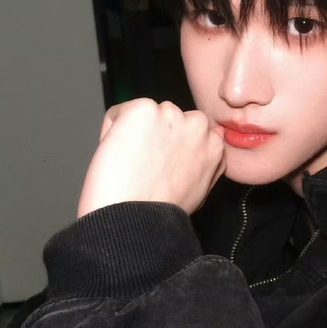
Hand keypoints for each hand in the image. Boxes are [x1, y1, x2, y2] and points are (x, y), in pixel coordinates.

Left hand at [77, 99, 224, 217]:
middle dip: (159, 132)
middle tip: (145, 162)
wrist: (133, 218)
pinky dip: (111, 130)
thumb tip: (188, 155)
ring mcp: (170, 114)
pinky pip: (120, 113)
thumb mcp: (199, 190)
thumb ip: (199, 164)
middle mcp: (198, 125)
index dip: (174, 145)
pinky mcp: (142, 109)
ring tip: (131, 162)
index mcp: (215, 145)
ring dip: (136, 131)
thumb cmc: (160, 213)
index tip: (163, 161)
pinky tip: (117, 154)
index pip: (195, 130)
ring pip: (147, 114)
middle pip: (172, 117)